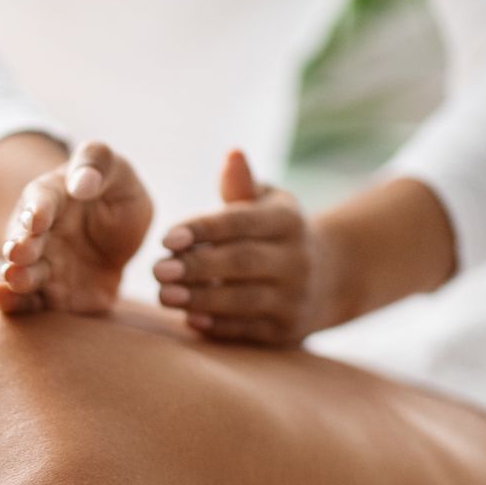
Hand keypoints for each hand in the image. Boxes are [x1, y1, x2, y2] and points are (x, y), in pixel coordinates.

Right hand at [0, 140, 152, 317]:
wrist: (118, 239)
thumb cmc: (111, 197)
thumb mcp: (117, 172)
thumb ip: (98, 164)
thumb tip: (82, 183)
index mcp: (53, 198)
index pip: (43, 200)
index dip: (40, 209)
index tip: (38, 218)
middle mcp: (40, 234)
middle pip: (27, 241)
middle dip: (22, 246)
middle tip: (19, 252)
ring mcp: (44, 266)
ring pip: (24, 273)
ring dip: (17, 276)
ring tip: (14, 277)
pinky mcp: (52, 296)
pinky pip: (29, 303)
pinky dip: (12, 303)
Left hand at [153, 149, 346, 346]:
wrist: (329, 278)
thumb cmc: (276, 232)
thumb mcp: (268, 203)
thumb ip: (242, 185)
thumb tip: (233, 154)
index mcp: (287, 221)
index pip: (241, 223)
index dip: (203, 230)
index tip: (166, 238)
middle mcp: (296, 259)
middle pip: (242, 262)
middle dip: (197, 267)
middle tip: (156, 269)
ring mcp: (294, 297)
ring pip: (243, 300)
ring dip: (200, 299)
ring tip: (163, 295)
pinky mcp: (285, 329)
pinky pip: (247, 329)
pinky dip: (217, 326)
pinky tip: (189, 319)